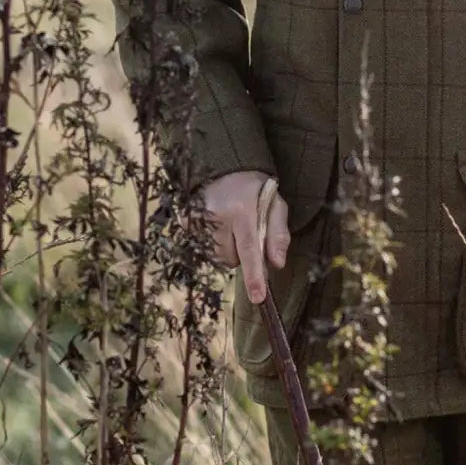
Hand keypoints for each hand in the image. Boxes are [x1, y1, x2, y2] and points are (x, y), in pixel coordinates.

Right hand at [202, 170, 289, 304]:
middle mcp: (218, 216)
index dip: (254, 274)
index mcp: (243, 211)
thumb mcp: (275, 205)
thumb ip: (278, 234)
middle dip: (241, 254)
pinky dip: (213, 243)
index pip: (250, 248)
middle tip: (245, 232)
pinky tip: (218, 225)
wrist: (225, 167)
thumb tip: (278, 263)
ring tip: (231, 226)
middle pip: (232, 258)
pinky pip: (204, 248)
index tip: (257, 297)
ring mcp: (198, 219)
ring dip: (227, 250)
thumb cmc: (256, 190)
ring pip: (217, 257)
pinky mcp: (187, 222)